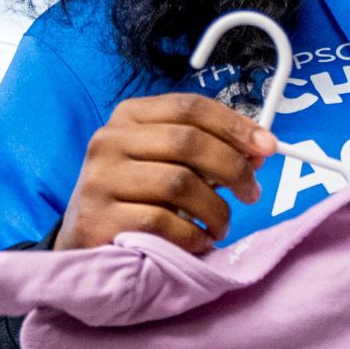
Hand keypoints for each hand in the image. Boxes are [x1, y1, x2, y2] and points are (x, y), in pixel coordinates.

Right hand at [55, 95, 267, 253]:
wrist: (82, 241)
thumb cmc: (132, 198)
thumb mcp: (163, 162)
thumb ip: (205, 150)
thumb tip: (259, 149)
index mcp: (129, 116)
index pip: (190, 107)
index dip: (235, 125)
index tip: (267, 146)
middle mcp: (109, 140)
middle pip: (189, 142)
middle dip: (233, 168)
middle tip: (251, 193)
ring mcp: (100, 179)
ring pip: (179, 183)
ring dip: (215, 209)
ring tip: (221, 225)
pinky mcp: (98, 219)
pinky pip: (162, 222)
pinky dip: (192, 235)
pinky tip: (199, 241)